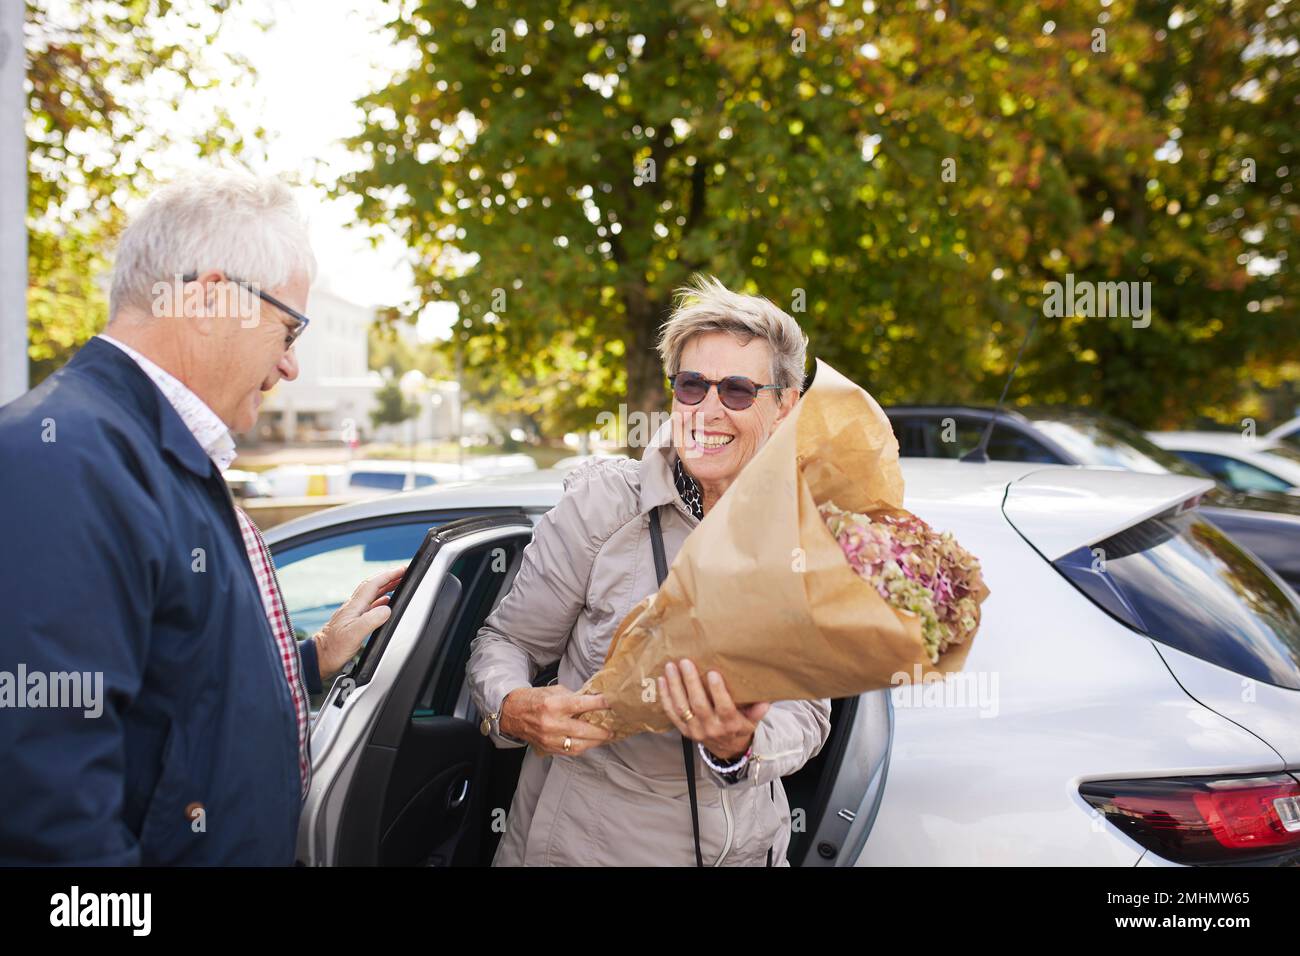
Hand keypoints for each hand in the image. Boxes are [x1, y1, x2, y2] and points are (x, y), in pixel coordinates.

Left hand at [313, 564, 406, 679]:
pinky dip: (381, 601)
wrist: (320, 658)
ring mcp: (353, 614)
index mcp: (354, 606)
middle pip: (373, 586)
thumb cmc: (333, 648)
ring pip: (372, 595)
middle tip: (404, 573)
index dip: (389, 575)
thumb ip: (371, 620)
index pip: (373, 585)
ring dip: (386, 587)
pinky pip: (371, 606)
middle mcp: (353, 607)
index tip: (402, 570)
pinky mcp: (354, 622)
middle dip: (389, 577)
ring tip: (399, 584)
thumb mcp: (354, 634)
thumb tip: (387, 609)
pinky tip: (387, 604)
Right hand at [499, 685, 612, 755]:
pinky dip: (583, 747)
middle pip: (583, 730)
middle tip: (613, 729)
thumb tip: (594, 700)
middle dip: (601, 731)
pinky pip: (570, 751)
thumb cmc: (534, 699)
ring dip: (595, 742)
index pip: (581, 705)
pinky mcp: (548, 748)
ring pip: (578, 745)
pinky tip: (590, 742)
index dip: (598, 704)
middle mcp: (551, 723)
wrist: (512, 713)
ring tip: (605, 738)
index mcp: (553, 705)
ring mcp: (549, 738)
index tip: (610, 703)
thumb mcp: (554, 691)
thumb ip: (574, 697)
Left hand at [658, 659, 769, 760]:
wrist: (728, 751)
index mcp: (730, 724)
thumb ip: (758, 711)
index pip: (724, 707)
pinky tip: (662, 680)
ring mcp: (695, 730)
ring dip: (675, 686)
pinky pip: (672, 714)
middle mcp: (711, 728)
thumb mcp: (753, 721)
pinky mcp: (684, 731)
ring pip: (682, 708)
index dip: (718, 691)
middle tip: (686, 662)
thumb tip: (766, 701)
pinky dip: (665, 697)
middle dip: (691, 682)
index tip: (712, 673)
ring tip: (671, 667)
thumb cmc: (740, 727)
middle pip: (699, 705)